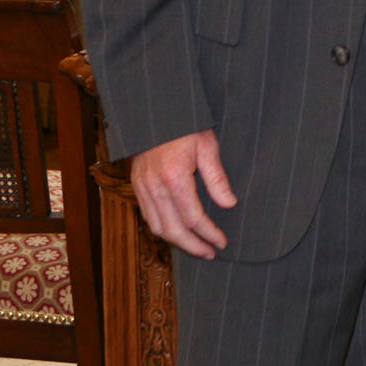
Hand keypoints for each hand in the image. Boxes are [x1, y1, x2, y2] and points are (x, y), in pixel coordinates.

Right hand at [130, 129, 236, 257]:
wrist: (156, 112)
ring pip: (157, 227)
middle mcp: (155, 188)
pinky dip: (163, 228)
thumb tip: (229, 204)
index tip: (222, 242)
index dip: (209, 233)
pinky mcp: (136, 185)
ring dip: (177, 242)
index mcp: (174, 178)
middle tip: (211, 253)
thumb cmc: (185, 126)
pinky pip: (148, 216)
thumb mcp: (207, 146)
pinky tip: (177, 230)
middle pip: (173, 230)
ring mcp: (142, 188)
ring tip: (196, 246)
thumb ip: (217, 178)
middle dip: (193, 246)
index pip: (194, 218)